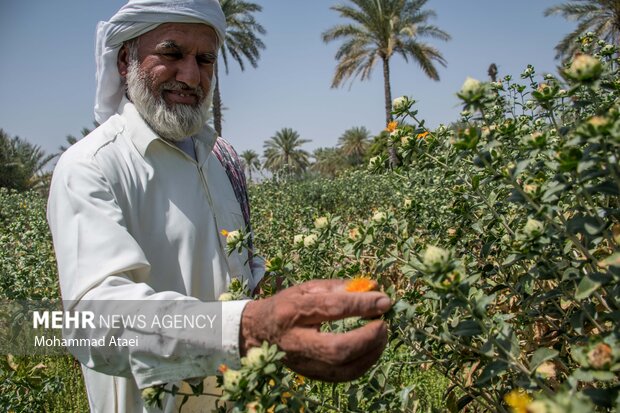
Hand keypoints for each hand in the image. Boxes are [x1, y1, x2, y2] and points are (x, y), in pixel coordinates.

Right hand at [239, 279, 390, 381]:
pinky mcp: (311, 375)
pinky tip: (372, 349)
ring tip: (381, 334)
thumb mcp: (307, 288)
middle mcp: (296, 340)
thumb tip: (373, 286)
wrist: (257, 332)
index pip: (331, 309)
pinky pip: (343, 376)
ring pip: (342, 368)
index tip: (384, 301)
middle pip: (336, 348)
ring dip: (370, 352)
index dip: (361, 305)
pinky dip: (364, 363)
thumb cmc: (286, 304)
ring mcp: (303, 362)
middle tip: (383, 323)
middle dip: (367, 338)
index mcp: (293, 311)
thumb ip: (338, 287)